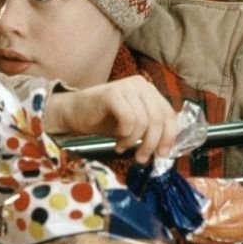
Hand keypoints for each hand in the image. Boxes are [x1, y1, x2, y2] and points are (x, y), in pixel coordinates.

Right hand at [44, 77, 176, 162]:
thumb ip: (150, 129)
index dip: (169, 136)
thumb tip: (166, 149)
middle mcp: (141, 84)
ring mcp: (126, 87)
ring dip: (134, 141)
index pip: (169, 113)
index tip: (163, 154)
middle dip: (152, 143)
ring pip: (144, 121)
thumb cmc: (104, 119)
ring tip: (123, 147)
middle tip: (141, 158)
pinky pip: (128, 119)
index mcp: (149, 90)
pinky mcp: (112, 93)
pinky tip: (116, 140)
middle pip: (158, 118)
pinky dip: (124, 135)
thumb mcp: (133, 125)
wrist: (73, 112)